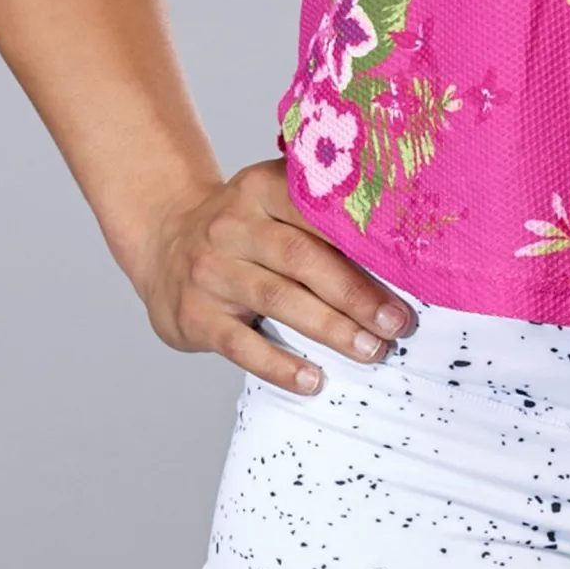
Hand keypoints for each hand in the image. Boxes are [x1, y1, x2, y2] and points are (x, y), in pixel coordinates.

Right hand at [131, 158, 415, 392]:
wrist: (163, 242)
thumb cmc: (244, 229)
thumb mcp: (270, 199)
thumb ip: (320, 211)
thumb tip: (402, 246)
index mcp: (260, 188)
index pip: (316, 211)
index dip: (362, 240)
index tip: (406, 268)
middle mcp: (232, 226)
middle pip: (302, 259)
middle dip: (356, 293)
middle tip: (398, 323)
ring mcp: (210, 271)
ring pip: (278, 299)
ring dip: (331, 328)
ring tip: (371, 350)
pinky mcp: (195, 316)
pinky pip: (241, 345)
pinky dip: (280, 365)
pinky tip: (314, 380)